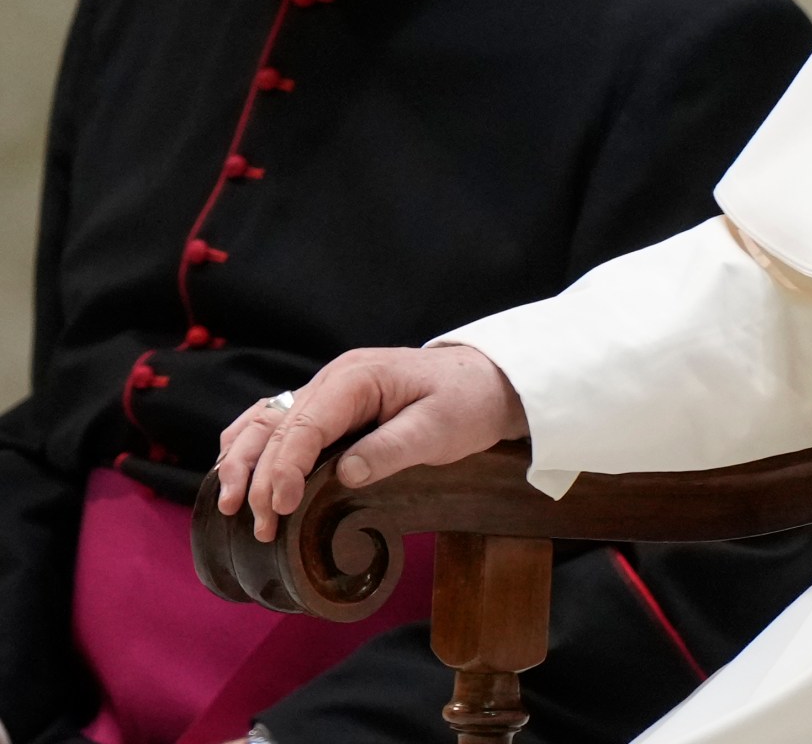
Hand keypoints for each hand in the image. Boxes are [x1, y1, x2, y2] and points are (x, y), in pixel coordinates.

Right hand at [215, 345, 527, 542]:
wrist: (486, 382)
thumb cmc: (467, 403)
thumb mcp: (440, 429)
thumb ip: (392, 449)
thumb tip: (345, 475)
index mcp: (357, 379)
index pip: (305, 425)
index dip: (286, 468)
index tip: (281, 507)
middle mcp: (333, 379)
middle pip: (277, 427)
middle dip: (260, 478)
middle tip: (260, 526)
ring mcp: (327, 390)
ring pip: (265, 422)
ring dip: (244, 463)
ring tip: (231, 507)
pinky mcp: (328, 406)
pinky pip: (276, 423)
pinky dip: (251, 448)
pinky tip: (238, 476)